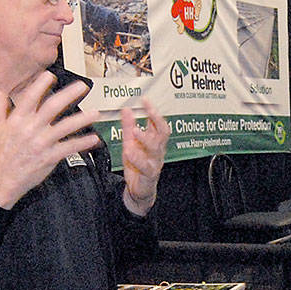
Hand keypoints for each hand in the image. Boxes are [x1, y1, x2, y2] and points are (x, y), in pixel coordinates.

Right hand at [0, 71, 101, 209]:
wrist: (0, 181)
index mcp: (16, 120)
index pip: (30, 97)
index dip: (41, 84)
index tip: (51, 76)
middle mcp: (31, 129)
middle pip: (52, 107)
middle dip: (69, 94)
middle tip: (83, 86)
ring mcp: (41, 143)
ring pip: (65, 127)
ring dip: (82, 119)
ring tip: (95, 113)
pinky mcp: (49, 157)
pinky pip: (69, 148)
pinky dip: (82, 143)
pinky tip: (94, 139)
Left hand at [120, 98, 168, 215]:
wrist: (139, 190)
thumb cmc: (137, 165)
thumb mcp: (130, 143)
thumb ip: (129, 127)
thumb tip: (127, 109)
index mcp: (154, 140)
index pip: (157, 122)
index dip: (153, 110)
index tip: (145, 99)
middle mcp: (158, 150)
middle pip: (163, 132)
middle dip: (157, 120)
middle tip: (149, 110)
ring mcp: (155, 162)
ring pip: (156, 149)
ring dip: (145, 138)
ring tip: (135, 131)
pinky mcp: (149, 175)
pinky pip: (146, 166)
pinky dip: (137, 159)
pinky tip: (129, 152)